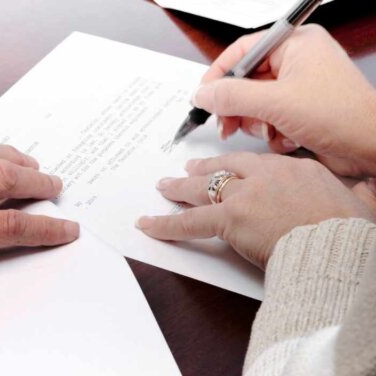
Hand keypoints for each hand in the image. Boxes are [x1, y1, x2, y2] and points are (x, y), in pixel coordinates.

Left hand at [137, 154, 375, 268]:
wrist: (334, 245)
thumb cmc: (347, 232)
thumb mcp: (358, 204)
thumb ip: (356, 195)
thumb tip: (366, 191)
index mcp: (299, 169)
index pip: (262, 163)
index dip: (242, 166)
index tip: (233, 168)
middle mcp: (268, 174)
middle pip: (228, 167)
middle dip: (207, 168)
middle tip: (190, 169)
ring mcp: (246, 193)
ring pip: (204, 187)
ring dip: (180, 188)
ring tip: (164, 187)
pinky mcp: (229, 216)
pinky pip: (188, 220)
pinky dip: (164, 223)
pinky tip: (146, 224)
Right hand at [194, 25, 375, 177]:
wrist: (371, 146)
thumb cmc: (340, 115)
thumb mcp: (275, 103)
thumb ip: (232, 96)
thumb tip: (203, 94)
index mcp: (296, 44)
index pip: (242, 51)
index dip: (219, 75)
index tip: (203, 97)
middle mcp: (298, 61)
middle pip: (246, 80)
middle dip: (238, 107)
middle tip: (228, 125)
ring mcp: (300, 85)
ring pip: (255, 103)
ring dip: (256, 123)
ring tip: (269, 132)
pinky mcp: (301, 108)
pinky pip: (269, 117)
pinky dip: (271, 131)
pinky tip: (284, 137)